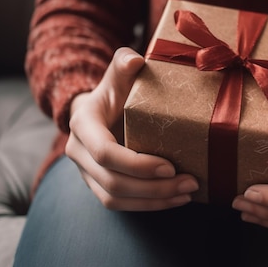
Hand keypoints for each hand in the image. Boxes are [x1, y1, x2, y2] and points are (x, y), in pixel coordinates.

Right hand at [65, 47, 198, 210]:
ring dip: (153, 201)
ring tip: (187, 193)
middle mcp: (78, 152)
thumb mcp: (119, 73)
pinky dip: (148, 206)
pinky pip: (119, 204)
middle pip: (112, 181)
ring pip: (114, 198)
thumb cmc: (116, 89)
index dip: (136, 164)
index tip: (170, 166)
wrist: (99, 108)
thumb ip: (124, 63)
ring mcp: (85, 172)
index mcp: (83, 124)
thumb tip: (136, 60)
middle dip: (153, 188)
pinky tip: (175, 200)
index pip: (104, 153)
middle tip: (189, 182)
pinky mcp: (98, 185)